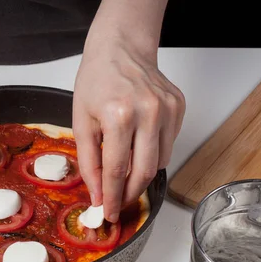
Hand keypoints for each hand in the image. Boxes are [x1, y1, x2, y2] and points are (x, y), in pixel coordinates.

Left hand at [73, 30, 184, 222]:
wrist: (120, 48)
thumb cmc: (96, 81)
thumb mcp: (81, 121)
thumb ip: (89, 161)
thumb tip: (98, 194)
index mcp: (119, 115)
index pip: (116, 170)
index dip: (111, 196)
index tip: (108, 212)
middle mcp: (148, 112)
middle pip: (143, 172)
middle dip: (129, 194)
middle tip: (118, 204)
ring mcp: (168, 109)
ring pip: (159, 162)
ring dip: (141, 176)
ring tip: (124, 176)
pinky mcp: (179, 107)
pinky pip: (168, 145)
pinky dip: (152, 156)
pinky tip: (138, 148)